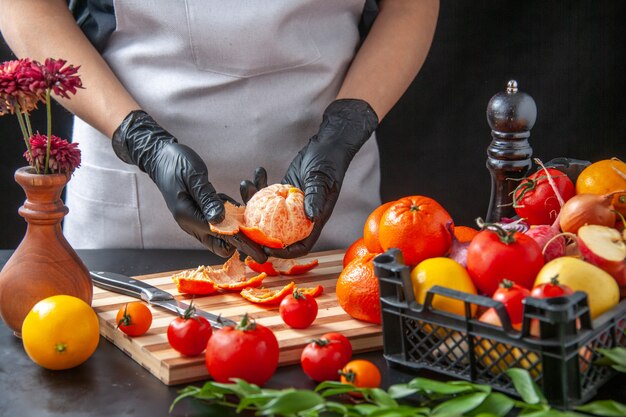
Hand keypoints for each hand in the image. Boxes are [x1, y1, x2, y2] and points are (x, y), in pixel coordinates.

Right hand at [113, 110, 266, 261]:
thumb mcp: (193, 176)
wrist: (160, 157)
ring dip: (238, 227)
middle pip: (222, 245)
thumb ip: (207, 198)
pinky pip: (220, 221)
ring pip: (223, 234)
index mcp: (189, 216)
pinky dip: (232, 216)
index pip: (222, 237)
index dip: (243, 245)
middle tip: (262, 235)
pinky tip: (238, 205)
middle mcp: (192, 223)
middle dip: (243, 242)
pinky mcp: (200, 213)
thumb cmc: (175, 162)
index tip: (261, 254)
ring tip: (253, 217)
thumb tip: (221, 221)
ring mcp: (196, 220)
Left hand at [242, 99, 377, 257]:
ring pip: (269, 215)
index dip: (285, 252)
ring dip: (253, 206)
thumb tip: (311, 217)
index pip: (301, 245)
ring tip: (244, 188)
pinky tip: (250, 180)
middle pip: (280, 235)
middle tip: (242, 229)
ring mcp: (291, 205)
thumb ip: (316, 197)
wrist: (328, 146)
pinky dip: (257, 191)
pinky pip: (267, 198)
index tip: (266, 250)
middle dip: (259, 234)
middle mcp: (302, 216)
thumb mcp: (321, 180)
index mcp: (315, 220)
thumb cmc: (329, 163)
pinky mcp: (284, 193)